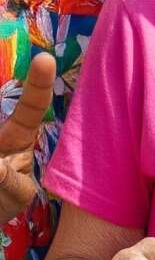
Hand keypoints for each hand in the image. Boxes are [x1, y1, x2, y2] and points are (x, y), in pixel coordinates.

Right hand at [0, 53, 53, 222]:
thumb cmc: (5, 199)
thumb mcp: (14, 194)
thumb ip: (7, 182)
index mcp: (17, 137)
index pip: (30, 108)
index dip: (39, 84)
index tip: (45, 60)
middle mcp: (0, 133)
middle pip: (9, 112)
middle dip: (13, 120)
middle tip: (6, 160)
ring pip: (1, 145)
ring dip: (3, 167)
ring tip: (3, 170)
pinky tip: (0, 171)